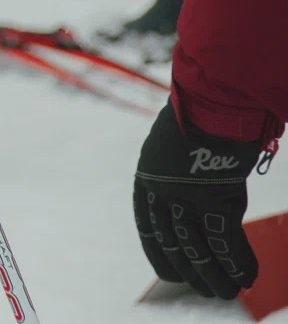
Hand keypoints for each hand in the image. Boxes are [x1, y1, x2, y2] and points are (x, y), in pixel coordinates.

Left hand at [134, 105, 262, 298]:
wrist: (210, 101)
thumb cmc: (195, 119)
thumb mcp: (169, 149)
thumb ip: (173, 176)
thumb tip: (189, 197)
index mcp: (146, 182)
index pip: (148, 230)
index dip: (160, 255)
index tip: (170, 274)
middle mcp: (161, 193)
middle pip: (175, 244)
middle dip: (192, 271)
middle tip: (207, 290)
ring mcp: (188, 198)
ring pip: (199, 249)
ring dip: (216, 274)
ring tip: (228, 292)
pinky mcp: (216, 197)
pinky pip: (226, 241)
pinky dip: (237, 262)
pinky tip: (247, 278)